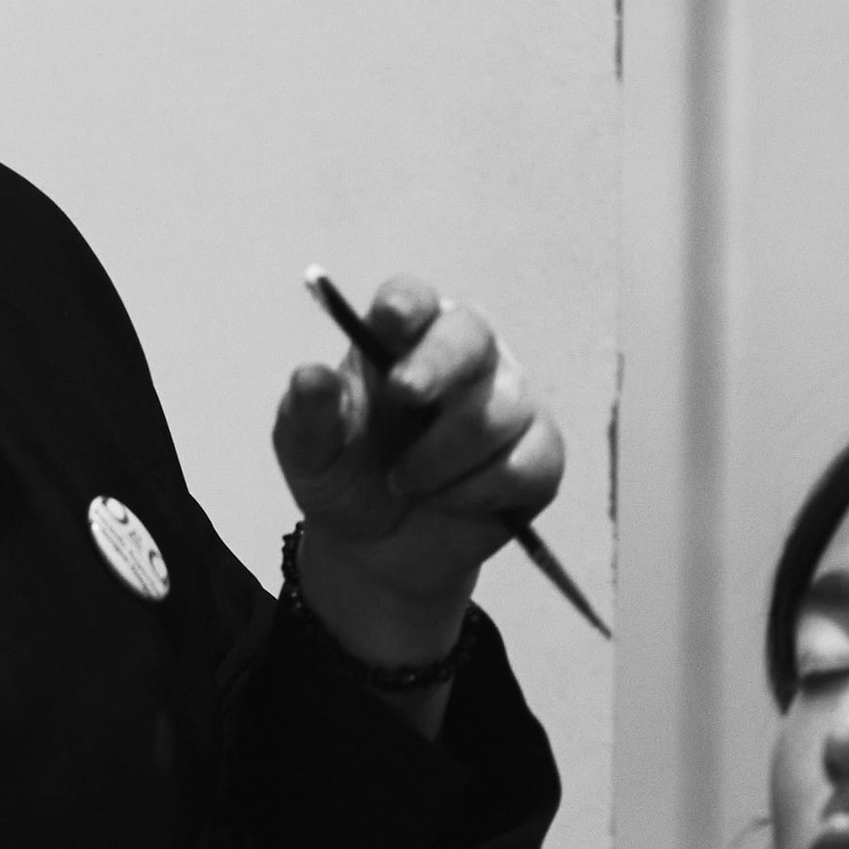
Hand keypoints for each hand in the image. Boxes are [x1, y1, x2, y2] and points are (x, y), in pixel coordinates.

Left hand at [272, 274, 565, 657]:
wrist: (377, 548)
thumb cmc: (345, 477)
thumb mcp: (309, 453)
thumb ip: (309, 416)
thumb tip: (310, 377)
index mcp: (402, 339)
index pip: (413, 300)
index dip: (407, 304)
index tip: (390, 319)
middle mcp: (464, 356)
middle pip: (472, 333)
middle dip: (438, 363)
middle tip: (403, 394)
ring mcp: (510, 400)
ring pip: (497, 410)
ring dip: (441, 458)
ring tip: (405, 483)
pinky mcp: (540, 453)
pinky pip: (524, 464)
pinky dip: (476, 492)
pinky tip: (449, 501)